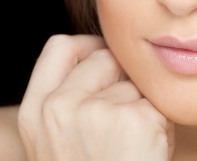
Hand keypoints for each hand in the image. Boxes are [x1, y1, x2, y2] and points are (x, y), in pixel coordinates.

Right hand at [17, 34, 174, 160]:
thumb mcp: (55, 143)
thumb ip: (64, 102)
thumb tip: (101, 56)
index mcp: (35, 112)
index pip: (59, 46)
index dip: (87, 47)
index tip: (104, 61)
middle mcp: (60, 107)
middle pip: (103, 57)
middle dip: (120, 80)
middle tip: (122, 121)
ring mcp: (97, 112)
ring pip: (134, 82)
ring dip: (141, 106)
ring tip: (131, 145)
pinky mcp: (135, 119)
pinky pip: (157, 103)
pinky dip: (161, 125)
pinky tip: (147, 151)